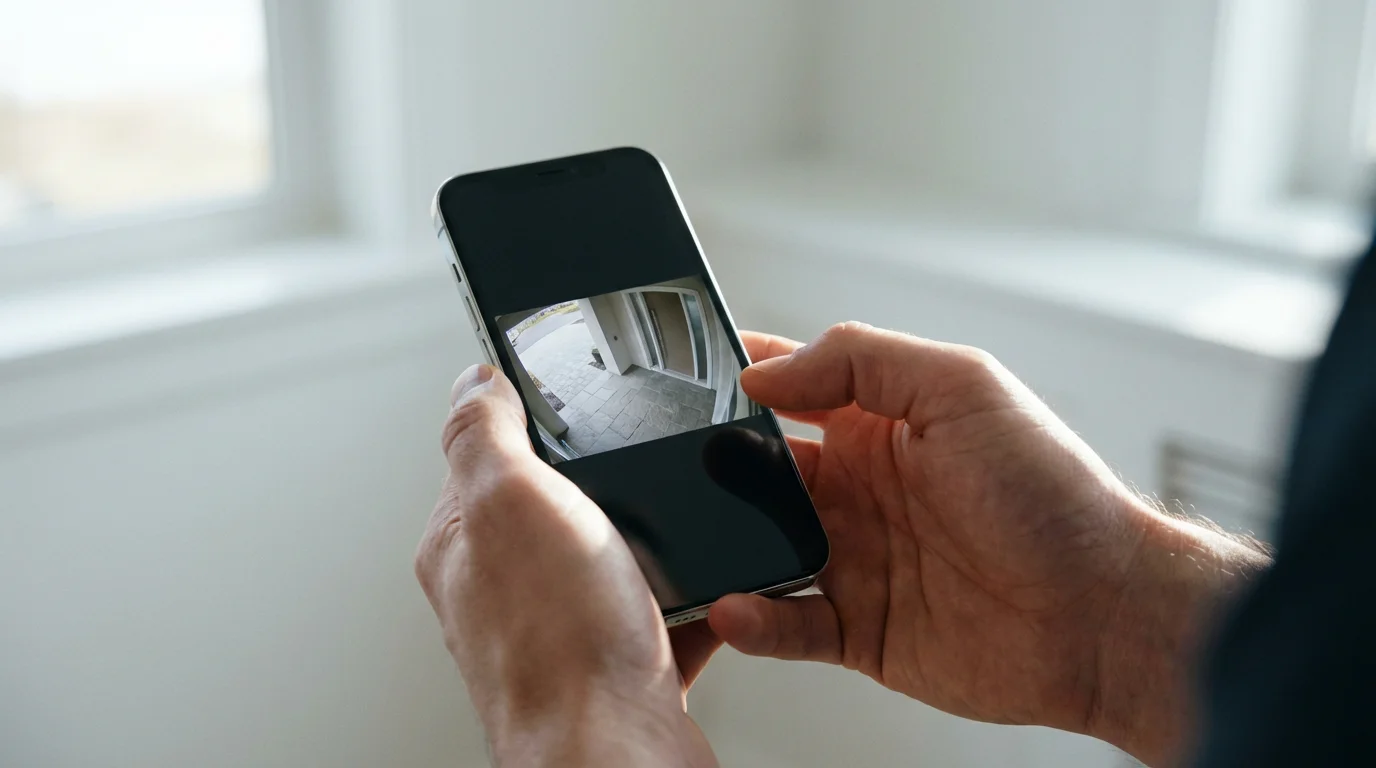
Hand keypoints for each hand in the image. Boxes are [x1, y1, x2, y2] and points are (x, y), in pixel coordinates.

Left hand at [414, 364, 719, 766]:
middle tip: (644, 470)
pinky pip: (668, 611)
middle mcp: (508, 587)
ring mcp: (567, 627)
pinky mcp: (622, 662)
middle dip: (613, 482)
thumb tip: (472, 379)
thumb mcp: (510, 502)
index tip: (575, 393)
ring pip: (622, 556)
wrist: (620, 758)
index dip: (532, 416)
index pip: (487, 451)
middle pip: (565, 500)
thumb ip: (483, 434)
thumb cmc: (559, 651)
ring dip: (660, 541)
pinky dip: (698, 599)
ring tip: (679, 537)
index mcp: (466, 542)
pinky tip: (711, 592)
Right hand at [708, 324, 1268, 765]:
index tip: (685, 380)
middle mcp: (862, 489)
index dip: (741, 378)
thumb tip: (766, 371)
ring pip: (761, 547)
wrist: (1104, 613)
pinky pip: (786, 624)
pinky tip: (735, 607)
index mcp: (882, 424)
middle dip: (715, 466)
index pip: (792, 387)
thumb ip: (862, 361)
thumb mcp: (963, 387)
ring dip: (724, 545)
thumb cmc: (1053, 495)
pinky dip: (753, 619)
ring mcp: (857, 560)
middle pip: (760, 470)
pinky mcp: (859, 630)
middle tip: (675, 468)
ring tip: (692, 542)